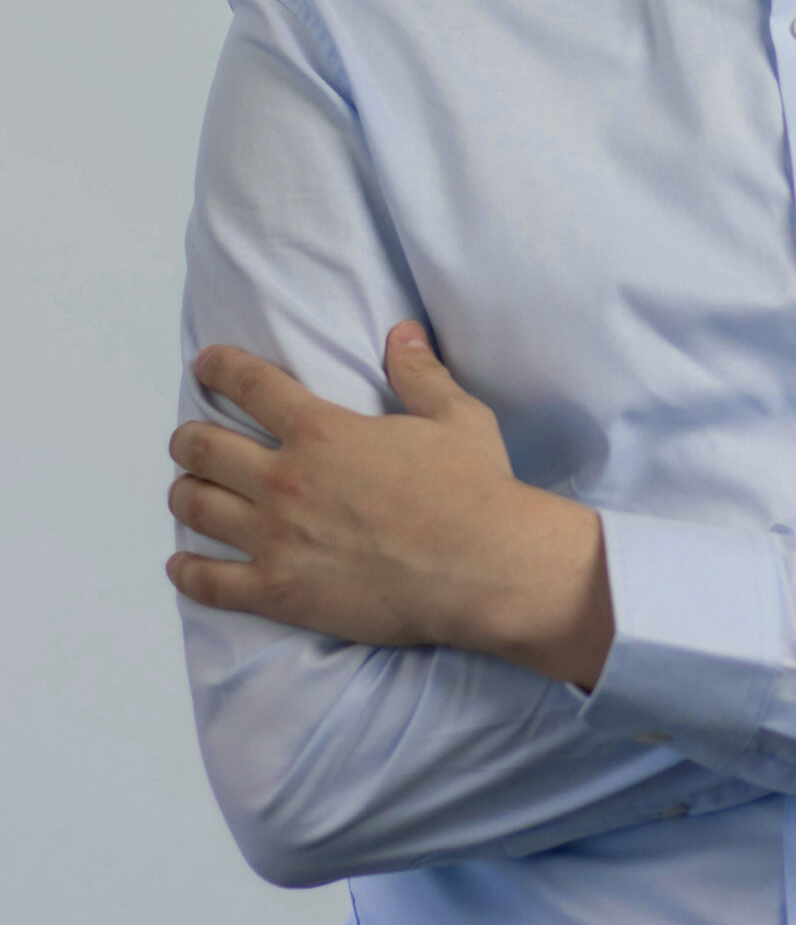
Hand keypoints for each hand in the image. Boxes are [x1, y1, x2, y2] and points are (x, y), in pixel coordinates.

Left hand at [165, 326, 612, 685]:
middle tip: (189, 439)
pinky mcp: (280, 592)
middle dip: (188, 439)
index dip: (219, 368)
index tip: (206, 366)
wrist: (485, 568)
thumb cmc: (476, 490)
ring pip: (197, 508)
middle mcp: (285, 480)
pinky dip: (189, 573)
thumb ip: (420, 373)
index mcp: (322, 430)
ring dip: (185, 493)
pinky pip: (212, 582)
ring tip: (186, 491)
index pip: (249, 385)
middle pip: (204, 447)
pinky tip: (181, 566)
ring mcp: (276, 539)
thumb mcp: (456, 417)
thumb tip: (402, 333)